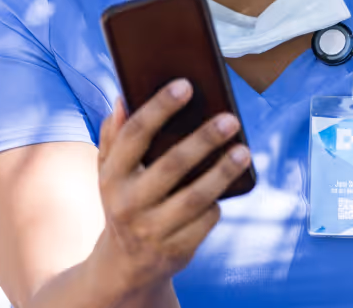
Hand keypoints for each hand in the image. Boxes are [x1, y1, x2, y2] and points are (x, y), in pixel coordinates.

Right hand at [91, 79, 250, 301]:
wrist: (125, 265)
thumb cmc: (124, 201)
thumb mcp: (109, 173)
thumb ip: (114, 136)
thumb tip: (124, 98)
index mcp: (111, 176)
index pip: (135, 134)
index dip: (159, 107)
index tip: (185, 86)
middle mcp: (128, 204)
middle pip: (171, 165)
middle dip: (203, 139)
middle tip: (230, 118)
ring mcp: (152, 230)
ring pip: (195, 197)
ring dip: (222, 172)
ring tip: (243, 151)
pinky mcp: (176, 250)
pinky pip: (205, 220)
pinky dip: (218, 202)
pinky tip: (229, 186)